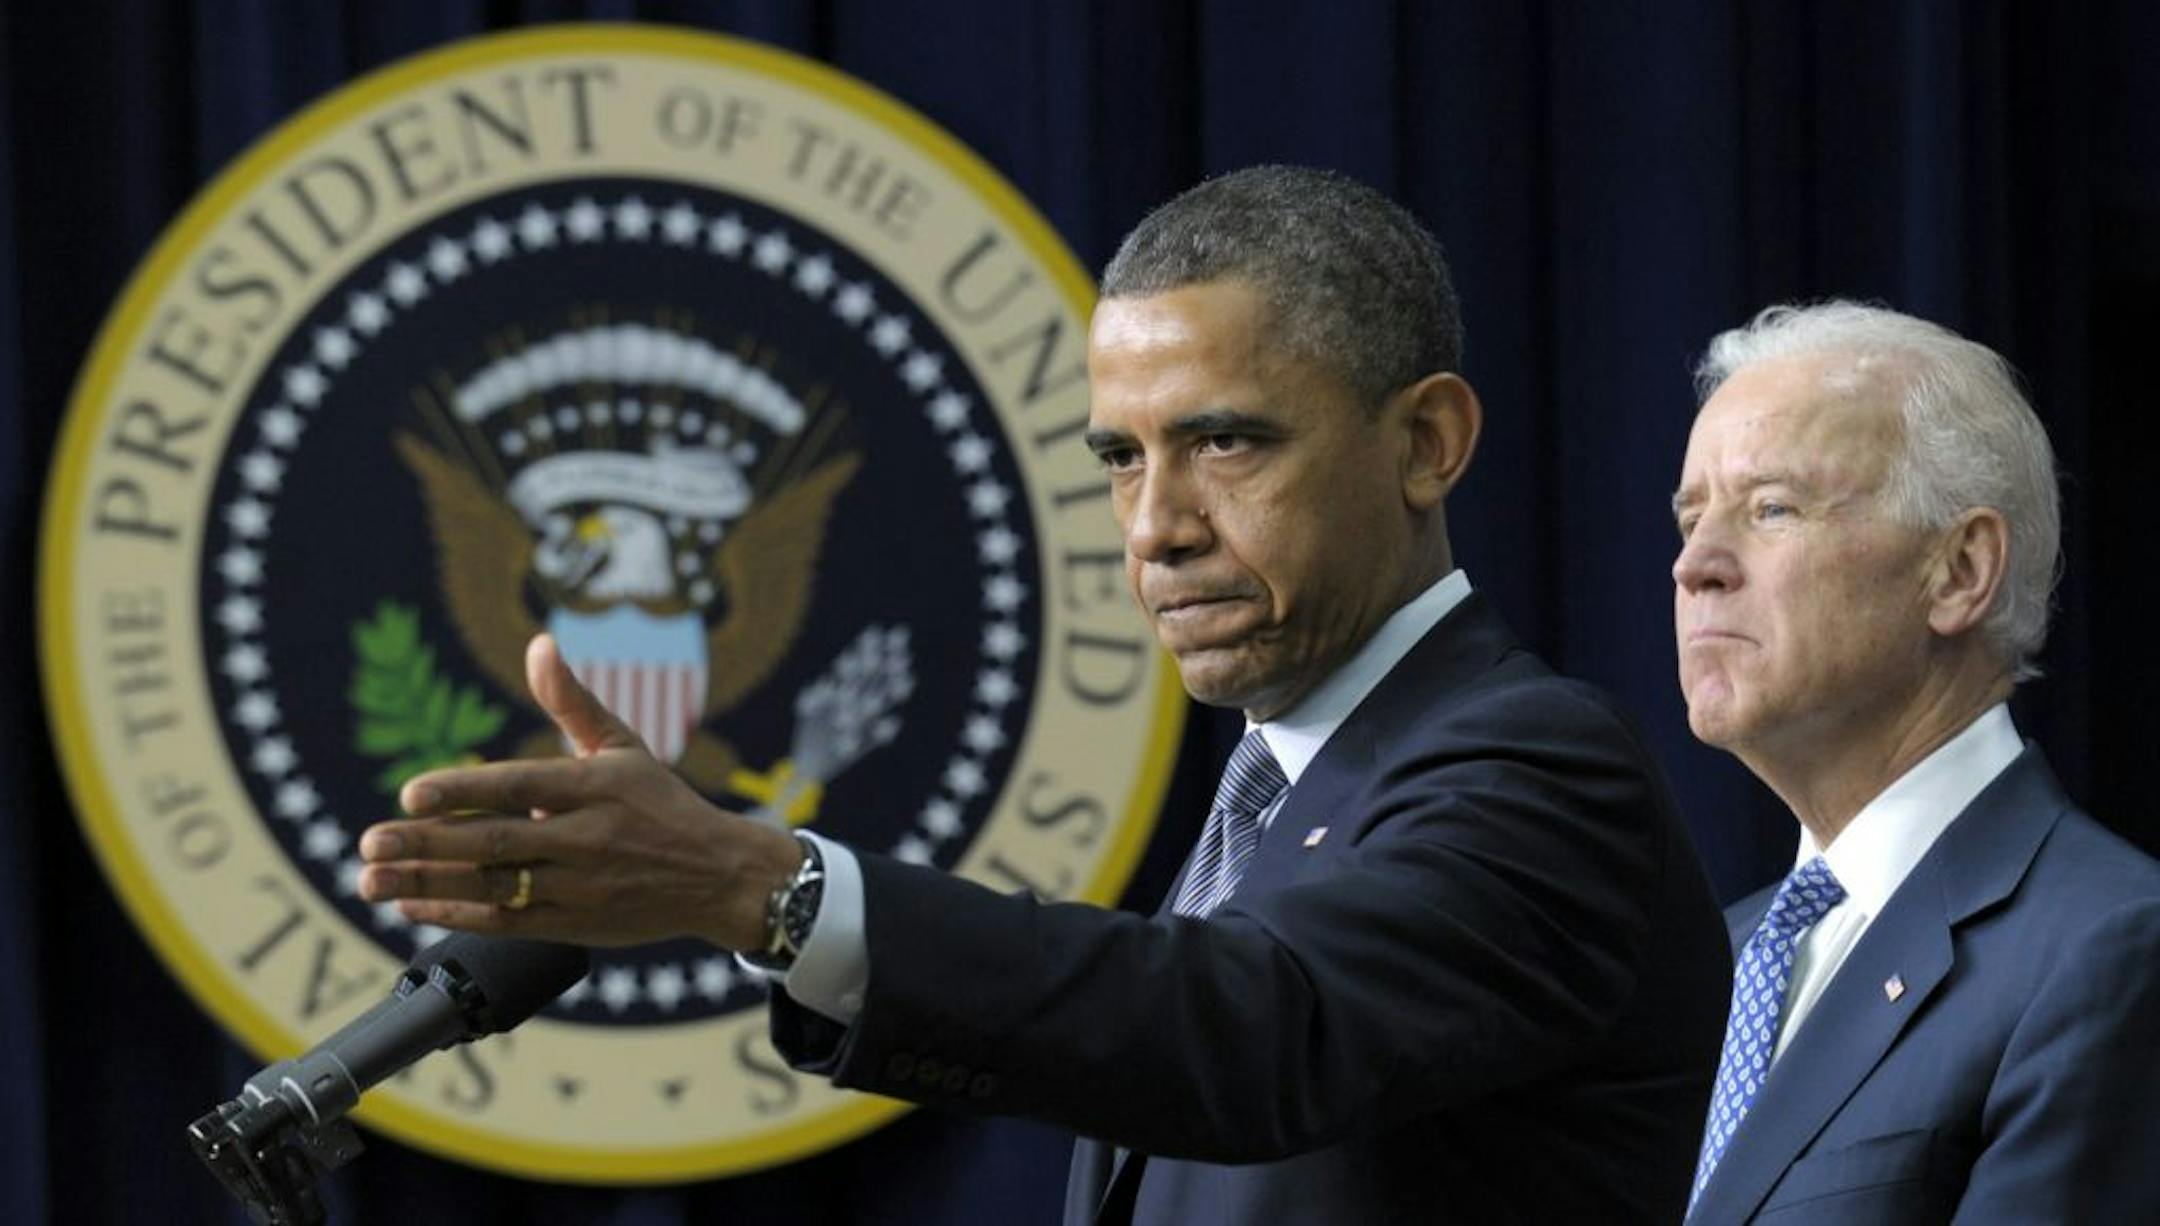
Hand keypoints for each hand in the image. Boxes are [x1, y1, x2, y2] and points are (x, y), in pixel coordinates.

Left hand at [356, 634, 802, 949]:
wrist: (719, 876)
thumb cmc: (662, 804)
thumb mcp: (623, 746)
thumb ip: (571, 701)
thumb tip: (539, 644)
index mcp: (594, 788)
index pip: (518, 787)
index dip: (462, 790)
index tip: (409, 794)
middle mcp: (585, 839)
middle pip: (493, 842)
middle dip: (425, 843)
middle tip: (368, 841)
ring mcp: (578, 886)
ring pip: (492, 887)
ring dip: (425, 883)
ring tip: (370, 879)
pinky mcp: (574, 924)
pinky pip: (505, 922)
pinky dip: (455, 915)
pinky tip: (412, 904)